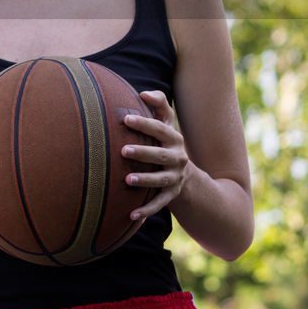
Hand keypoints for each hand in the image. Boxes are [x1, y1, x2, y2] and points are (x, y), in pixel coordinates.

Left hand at [122, 90, 189, 221]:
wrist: (184, 171)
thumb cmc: (164, 140)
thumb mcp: (166, 122)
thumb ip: (158, 104)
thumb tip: (143, 93)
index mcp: (173, 138)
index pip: (159, 129)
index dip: (144, 124)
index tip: (125, 119)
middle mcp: (177, 158)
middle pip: (161, 156)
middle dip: (143, 153)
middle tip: (123, 150)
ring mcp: (175, 178)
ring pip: (161, 180)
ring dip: (145, 181)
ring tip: (127, 180)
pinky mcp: (171, 195)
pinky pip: (159, 203)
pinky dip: (146, 210)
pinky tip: (131, 215)